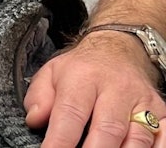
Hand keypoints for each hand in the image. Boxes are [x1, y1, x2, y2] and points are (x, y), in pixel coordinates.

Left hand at [25, 30, 165, 146]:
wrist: (119, 49)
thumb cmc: (83, 68)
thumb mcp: (52, 72)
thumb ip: (39, 97)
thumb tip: (34, 120)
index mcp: (84, 77)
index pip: (71, 113)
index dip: (60, 140)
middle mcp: (116, 89)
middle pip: (107, 129)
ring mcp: (143, 102)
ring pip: (137, 138)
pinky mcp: (162, 113)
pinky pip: (164, 136)